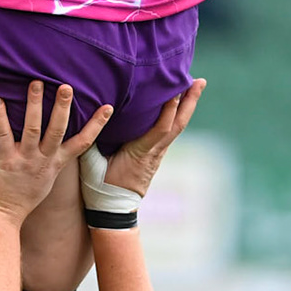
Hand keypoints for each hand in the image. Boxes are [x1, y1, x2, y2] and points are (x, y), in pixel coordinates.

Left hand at [0, 82, 111, 225]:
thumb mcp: (46, 179)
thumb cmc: (23, 197)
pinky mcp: (6, 162)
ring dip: (34, 105)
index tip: (108, 107)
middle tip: (67, 86)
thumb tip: (61, 144)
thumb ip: (53, 160)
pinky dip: (0, 117)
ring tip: (36, 83)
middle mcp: (44, 160)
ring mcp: (25, 160)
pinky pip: (4, 136)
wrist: (3, 217)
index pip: (82, 142)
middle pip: (58, 130)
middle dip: (63, 107)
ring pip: (33, 129)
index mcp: (56, 163)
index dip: (96, 125)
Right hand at [103, 78, 205, 197]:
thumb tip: (91, 115)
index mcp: (140, 152)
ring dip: (187, 106)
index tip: (176, 89)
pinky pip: (170, 131)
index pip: (160, 129)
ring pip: (177, 127)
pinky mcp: (156, 154)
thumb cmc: (100, 186)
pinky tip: (179, 102)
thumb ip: (91, 140)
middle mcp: (154, 152)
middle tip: (200, 81)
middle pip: (178, 125)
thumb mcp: (91, 164)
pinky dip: (177, 114)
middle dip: (190, 102)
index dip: (169, 109)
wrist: (113, 210)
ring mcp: (157, 154)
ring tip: (195, 85)